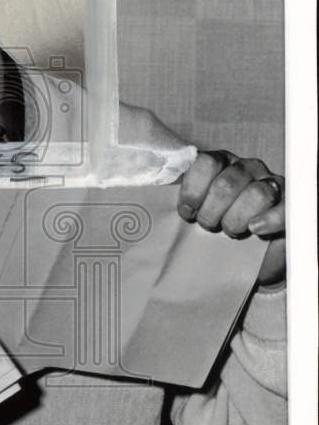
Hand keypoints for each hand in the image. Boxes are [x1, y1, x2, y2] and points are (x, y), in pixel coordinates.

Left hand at [177, 151, 284, 287]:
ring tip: (232, 232)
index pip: (205, 163)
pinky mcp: (291, 205)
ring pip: (255, 193)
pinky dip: (269, 218)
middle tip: (210, 227)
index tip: (186, 214)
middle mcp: (245, 169)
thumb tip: (134, 199)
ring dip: (237, 218)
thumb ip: (173, 205)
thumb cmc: (213, 237)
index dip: (193, 191)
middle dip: (213, 211)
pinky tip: (255, 229)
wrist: (246, 262)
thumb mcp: (191, 218)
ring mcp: (270, 184)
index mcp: (218, 166)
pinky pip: (284, 205)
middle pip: (227, 181)